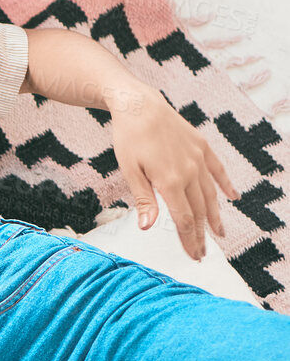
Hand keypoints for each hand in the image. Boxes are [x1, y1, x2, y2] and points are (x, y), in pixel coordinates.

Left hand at [108, 85, 237, 258]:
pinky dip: (225, 184)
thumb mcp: (129, 170)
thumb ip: (143, 200)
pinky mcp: (201, 146)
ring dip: (216, 216)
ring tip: (219, 234)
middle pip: (199, 211)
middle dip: (201, 235)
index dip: (189, 239)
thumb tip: (148, 227)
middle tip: (203, 253)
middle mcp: (189, 172)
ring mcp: (198, 159)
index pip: (184, 219)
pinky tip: (233, 197)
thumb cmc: (128, 138)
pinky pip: (217, 170)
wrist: (139, 105)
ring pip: (211, 194)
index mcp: (169, 182)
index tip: (193, 255)